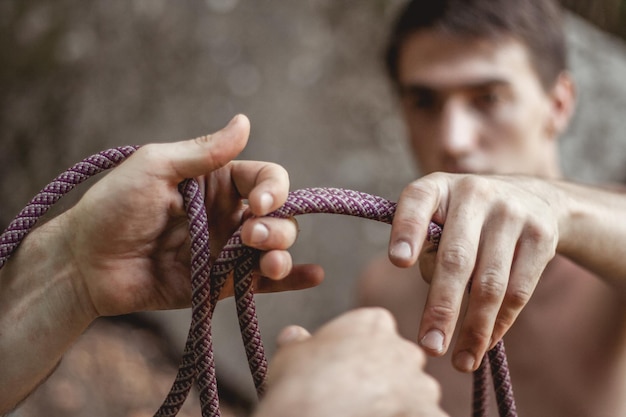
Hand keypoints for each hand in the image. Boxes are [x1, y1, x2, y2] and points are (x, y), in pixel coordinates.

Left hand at [60, 114, 323, 318]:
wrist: (85, 264)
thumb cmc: (113, 207)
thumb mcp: (155, 167)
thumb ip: (204, 152)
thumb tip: (245, 121)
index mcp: (216, 182)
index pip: (265, 179)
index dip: (273, 189)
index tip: (260, 202)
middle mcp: (228, 214)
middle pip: (278, 216)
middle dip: (276, 226)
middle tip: (249, 235)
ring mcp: (225, 250)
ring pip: (274, 248)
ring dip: (282, 252)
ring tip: (267, 261)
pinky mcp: (220, 284)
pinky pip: (262, 282)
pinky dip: (291, 280)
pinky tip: (314, 276)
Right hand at [255, 308, 447, 416]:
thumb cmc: (299, 384)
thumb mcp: (290, 354)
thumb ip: (299, 340)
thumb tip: (294, 335)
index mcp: (374, 323)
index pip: (376, 330)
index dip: (359, 351)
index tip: (343, 369)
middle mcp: (404, 348)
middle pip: (399, 361)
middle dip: (385, 378)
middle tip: (357, 398)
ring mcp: (421, 386)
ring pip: (415, 394)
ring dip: (400, 405)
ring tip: (370, 415)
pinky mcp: (430, 416)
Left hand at [388, 173, 560, 371]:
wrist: (532, 197)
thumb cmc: (465, 219)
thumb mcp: (440, 217)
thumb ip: (427, 248)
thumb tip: (436, 308)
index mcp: (437, 187)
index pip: (416, 202)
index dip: (407, 231)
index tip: (398, 261)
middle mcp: (474, 193)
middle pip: (456, 259)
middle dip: (442, 308)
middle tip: (429, 347)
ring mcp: (511, 213)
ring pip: (490, 283)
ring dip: (474, 328)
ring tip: (460, 361)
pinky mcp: (541, 236)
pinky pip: (518, 291)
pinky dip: (499, 322)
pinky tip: (484, 343)